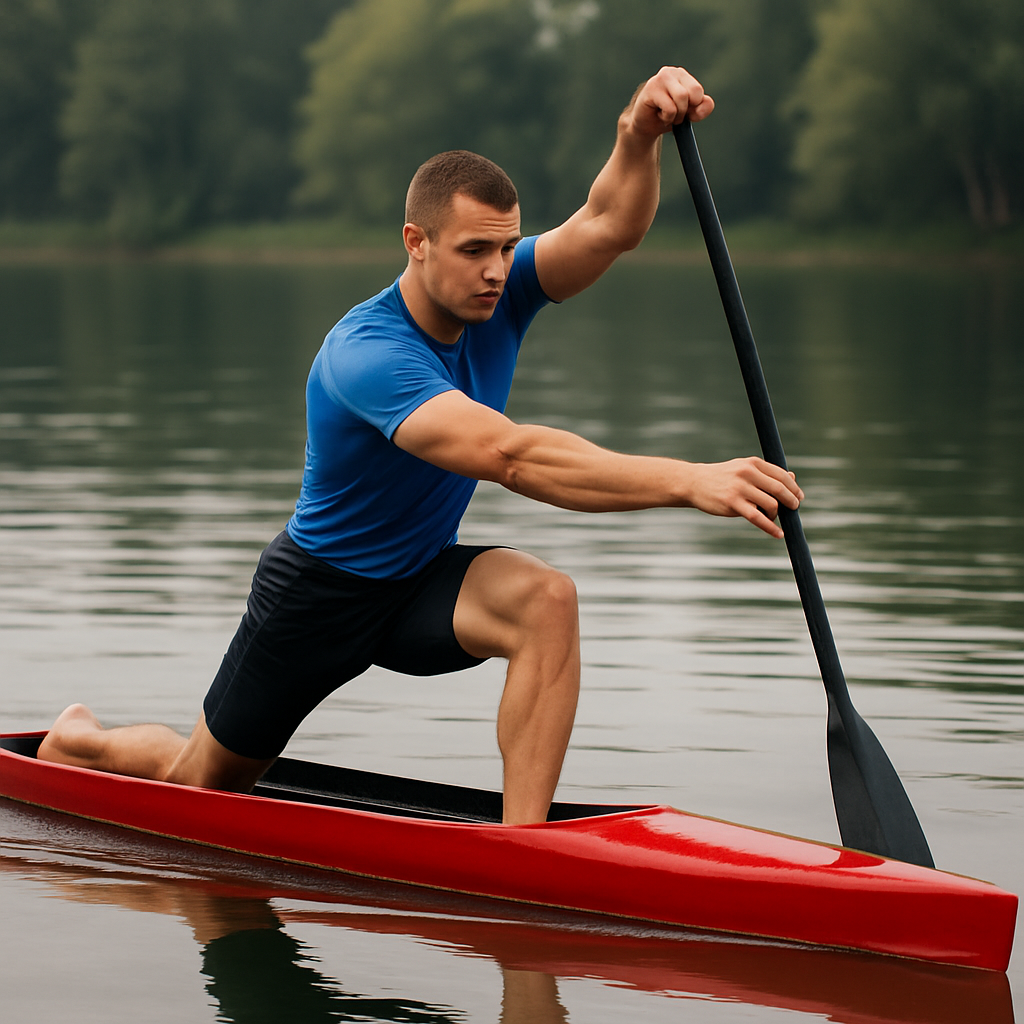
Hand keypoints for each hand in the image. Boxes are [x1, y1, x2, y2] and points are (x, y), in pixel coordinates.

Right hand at [626, 66, 714, 137]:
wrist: (645, 128)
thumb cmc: (666, 117)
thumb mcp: (689, 115)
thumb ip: (702, 109)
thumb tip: (708, 103)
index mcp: (682, 75)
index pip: (698, 91)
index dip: (693, 107)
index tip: (683, 112)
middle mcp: (671, 72)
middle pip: (692, 93)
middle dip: (685, 110)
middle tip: (675, 114)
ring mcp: (660, 79)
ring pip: (682, 98)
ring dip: (677, 115)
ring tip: (667, 115)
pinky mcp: (651, 89)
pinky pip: (670, 108)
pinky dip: (667, 118)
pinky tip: (658, 114)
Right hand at [687, 458, 802, 538]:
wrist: (693, 483)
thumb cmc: (721, 477)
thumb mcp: (743, 469)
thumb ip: (765, 474)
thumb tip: (792, 478)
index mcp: (752, 463)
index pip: (781, 475)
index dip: (793, 488)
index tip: (798, 497)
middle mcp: (748, 473)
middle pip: (780, 489)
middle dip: (791, 501)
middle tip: (794, 509)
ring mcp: (740, 488)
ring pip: (771, 504)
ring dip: (776, 514)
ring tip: (771, 517)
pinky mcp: (732, 503)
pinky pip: (757, 518)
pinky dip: (771, 527)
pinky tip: (778, 534)